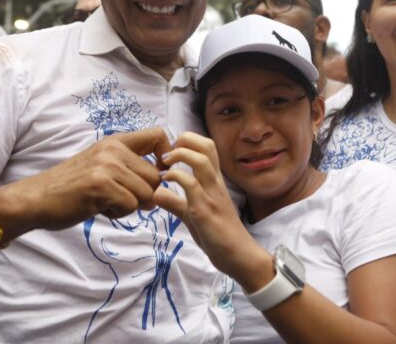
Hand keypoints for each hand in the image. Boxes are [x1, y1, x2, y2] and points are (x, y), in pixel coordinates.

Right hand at [4, 127, 172, 231]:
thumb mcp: (101, 166)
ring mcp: (107, 166)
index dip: (165, 156)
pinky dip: (118, 213)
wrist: (37, 198)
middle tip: (116, 198)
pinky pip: (131, 205)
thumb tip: (161, 185)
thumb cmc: (71, 187)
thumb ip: (129, 168)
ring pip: (146, 193)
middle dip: (143, 195)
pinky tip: (99, 207)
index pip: (158, 135)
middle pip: (156, 176)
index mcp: (115, 141)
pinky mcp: (101, 185)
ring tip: (105, 201)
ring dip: (129, 205)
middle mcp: (113, 149)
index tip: (155, 173)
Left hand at [153, 132, 266, 282]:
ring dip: (179, 156)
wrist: (239, 256)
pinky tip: (164, 183)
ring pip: (200, 161)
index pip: (208, 148)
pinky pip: (190, 186)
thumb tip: (157, 193)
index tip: (171, 150)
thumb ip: (176, 203)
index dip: (188, 141)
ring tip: (164, 164)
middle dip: (184, 140)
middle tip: (167, 152)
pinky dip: (174, 178)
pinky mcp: (205, 210)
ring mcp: (211, 195)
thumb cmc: (218, 235)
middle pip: (206, 146)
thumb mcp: (193, 215)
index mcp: (215, 182)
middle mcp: (215, 183)